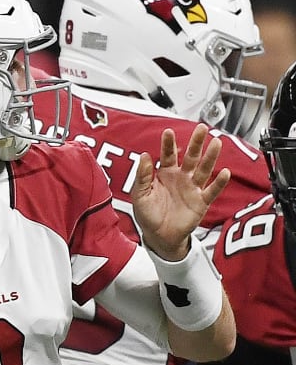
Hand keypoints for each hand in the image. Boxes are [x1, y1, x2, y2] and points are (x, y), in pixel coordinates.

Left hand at [132, 124, 231, 260]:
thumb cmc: (148, 215)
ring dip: (210, 157)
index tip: (168, 132)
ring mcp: (192, 188)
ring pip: (203, 169)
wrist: (159, 236)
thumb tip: (144, 155)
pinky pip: (212, 190)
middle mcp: (181, 177)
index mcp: (165, 174)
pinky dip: (218, 182)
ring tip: (216, 143)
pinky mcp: (201, 201)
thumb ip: (143, 176)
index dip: (168, 144)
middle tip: (201, 128)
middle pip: (190, 157)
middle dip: (196, 143)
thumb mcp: (140, 195)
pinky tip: (224, 172)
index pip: (167, 155)